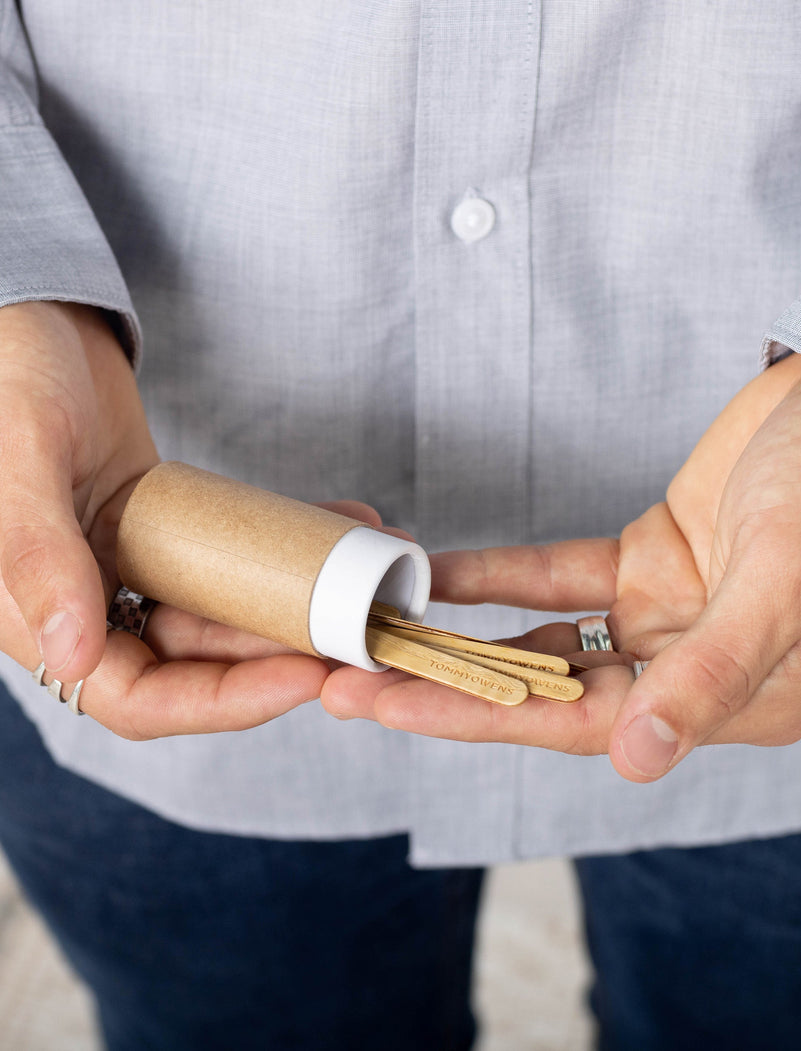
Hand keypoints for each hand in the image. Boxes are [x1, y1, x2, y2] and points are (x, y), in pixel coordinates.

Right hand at [0, 302, 369, 737]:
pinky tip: (341, 524)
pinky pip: (235, 556)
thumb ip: (36, 560)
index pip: (138, 699)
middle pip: (199, 661)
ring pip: (227, 613)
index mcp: (39, 616)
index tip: (303, 678)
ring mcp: (134, 567)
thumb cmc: (5, 377)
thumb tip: (74, 659)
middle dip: (283, 651)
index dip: (223, 703)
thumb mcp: (19, 462)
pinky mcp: (170, 531)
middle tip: (358, 632)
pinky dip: (287, 547)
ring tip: (370, 575)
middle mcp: (91, 604)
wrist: (31, 318)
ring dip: (299, 600)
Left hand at [322, 353, 800, 781]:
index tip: (388, 706)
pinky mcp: (646, 563)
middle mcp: (691, 670)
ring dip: (463, 640)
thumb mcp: (785, 576)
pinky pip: (559, 576)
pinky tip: (436, 575)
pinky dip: (500, 576)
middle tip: (349, 683)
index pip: (584, 726)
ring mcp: (665, 617)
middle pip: (547, 694)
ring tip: (376, 638)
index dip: (479, 717)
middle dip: (446, 688)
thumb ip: (712, 669)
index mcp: (735, 700)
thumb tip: (637, 760)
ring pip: (545, 642)